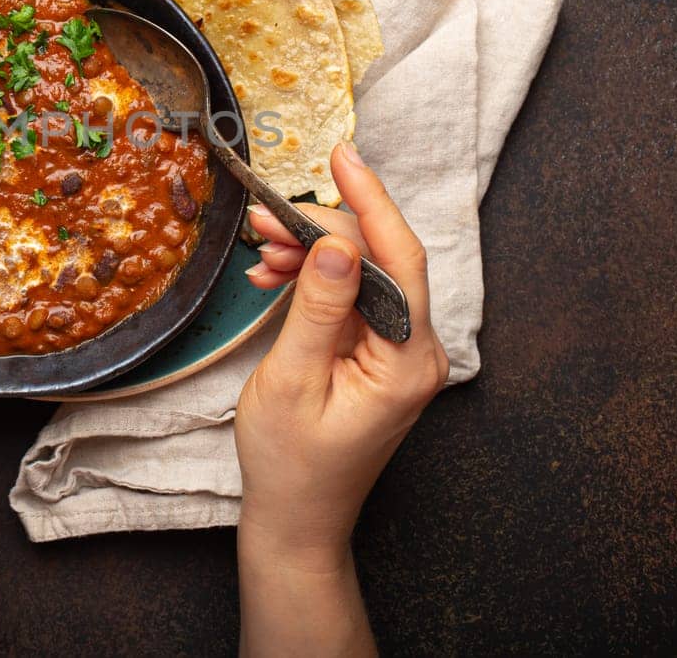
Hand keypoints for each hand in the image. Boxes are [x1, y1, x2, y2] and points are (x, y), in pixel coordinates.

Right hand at [235, 142, 446, 655]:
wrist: (296, 519)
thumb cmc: (291, 464)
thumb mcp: (293, 380)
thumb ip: (317, 306)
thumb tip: (333, 240)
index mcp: (409, 360)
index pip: (400, 259)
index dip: (370, 201)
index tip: (343, 156)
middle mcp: (417, 351)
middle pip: (379, 260)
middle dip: (320, 228)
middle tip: (264, 216)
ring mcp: (400, 352)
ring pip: (360, 274)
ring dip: (309, 252)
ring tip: (259, 247)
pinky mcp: (378, 354)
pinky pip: (350, 298)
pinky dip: (311, 280)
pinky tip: (272, 277)